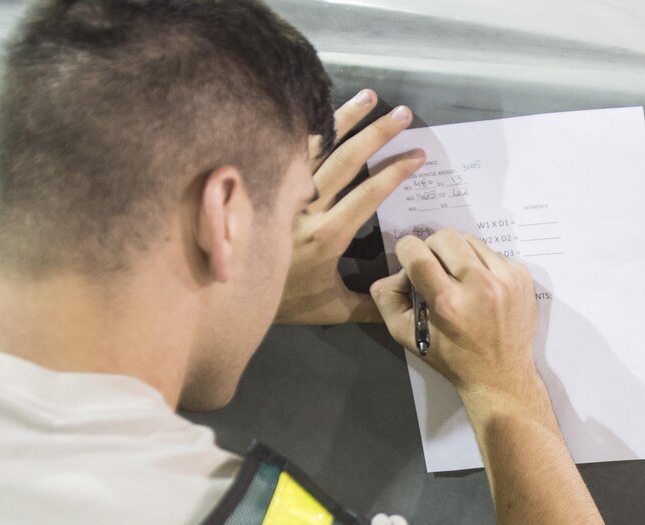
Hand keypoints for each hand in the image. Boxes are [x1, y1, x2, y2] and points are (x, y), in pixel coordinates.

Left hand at [275, 90, 426, 324]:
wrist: (228, 293)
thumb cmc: (284, 302)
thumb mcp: (329, 308)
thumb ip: (367, 306)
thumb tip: (402, 299)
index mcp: (326, 236)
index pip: (368, 195)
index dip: (395, 173)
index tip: (417, 154)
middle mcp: (305, 207)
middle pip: (347, 161)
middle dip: (378, 135)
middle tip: (403, 115)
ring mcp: (282, 189)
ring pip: (318, 145)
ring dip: (345, 118)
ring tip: (369, 97)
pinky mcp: (265, 179)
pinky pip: (289, 146)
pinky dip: (310, 127)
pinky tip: (323, 108)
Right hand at [370, 229, 545, 414]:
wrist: (500, 376)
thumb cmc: (451, 358)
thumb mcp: (406, 336)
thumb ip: (387, 297)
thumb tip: (397, 269)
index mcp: (447, 302)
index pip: (417, 252)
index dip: (406, 249)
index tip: (409, 259)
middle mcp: (479, 286)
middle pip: (444, 236)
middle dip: (432, 248)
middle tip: (434, 269)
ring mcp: (505, 279)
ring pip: (469, 239)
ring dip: (457, 253)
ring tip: (459, 278)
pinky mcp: (521, 276)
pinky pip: (492, 252)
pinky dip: (481, 263)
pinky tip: (481, 286)